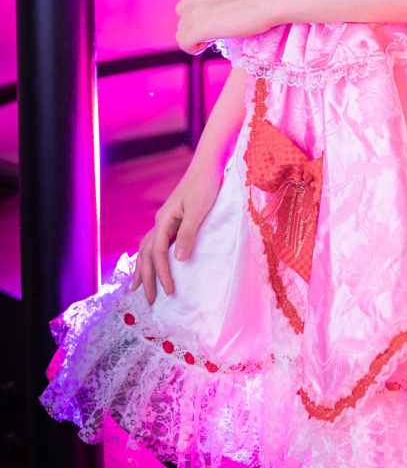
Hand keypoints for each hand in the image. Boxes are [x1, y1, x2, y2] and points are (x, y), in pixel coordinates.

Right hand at [132, 158, 223, 303]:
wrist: (208, 166)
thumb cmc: (205, 186)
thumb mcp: (198, 210)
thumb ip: (188, 234)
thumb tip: (177, 259)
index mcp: (164, 220)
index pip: (157, 253)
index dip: (162, 273)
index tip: (169, 291)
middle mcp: (161, 221)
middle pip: (146, 253)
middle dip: (146, 277)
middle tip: (148, 300)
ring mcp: (165, 220)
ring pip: (146, 248)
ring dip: (142, 268)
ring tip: (137, 287)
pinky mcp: (173, 219)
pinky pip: (156, 242)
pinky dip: (150, 256)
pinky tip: (152, 262)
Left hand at [175, 0, 273, 54]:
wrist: (269, 1)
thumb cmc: (258, 1)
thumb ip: (214, 6)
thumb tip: (212, 22)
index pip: (183, 10)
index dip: (194, 21)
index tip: (212, 26)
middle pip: (182, 24)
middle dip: (195, 32)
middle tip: (215, 35)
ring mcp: (195, 12)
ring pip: (181, 35)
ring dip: (195, 41)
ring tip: (214, 39)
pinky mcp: (199, 27)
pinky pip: (185, 44)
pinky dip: (194, 49)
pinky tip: (208, 46)